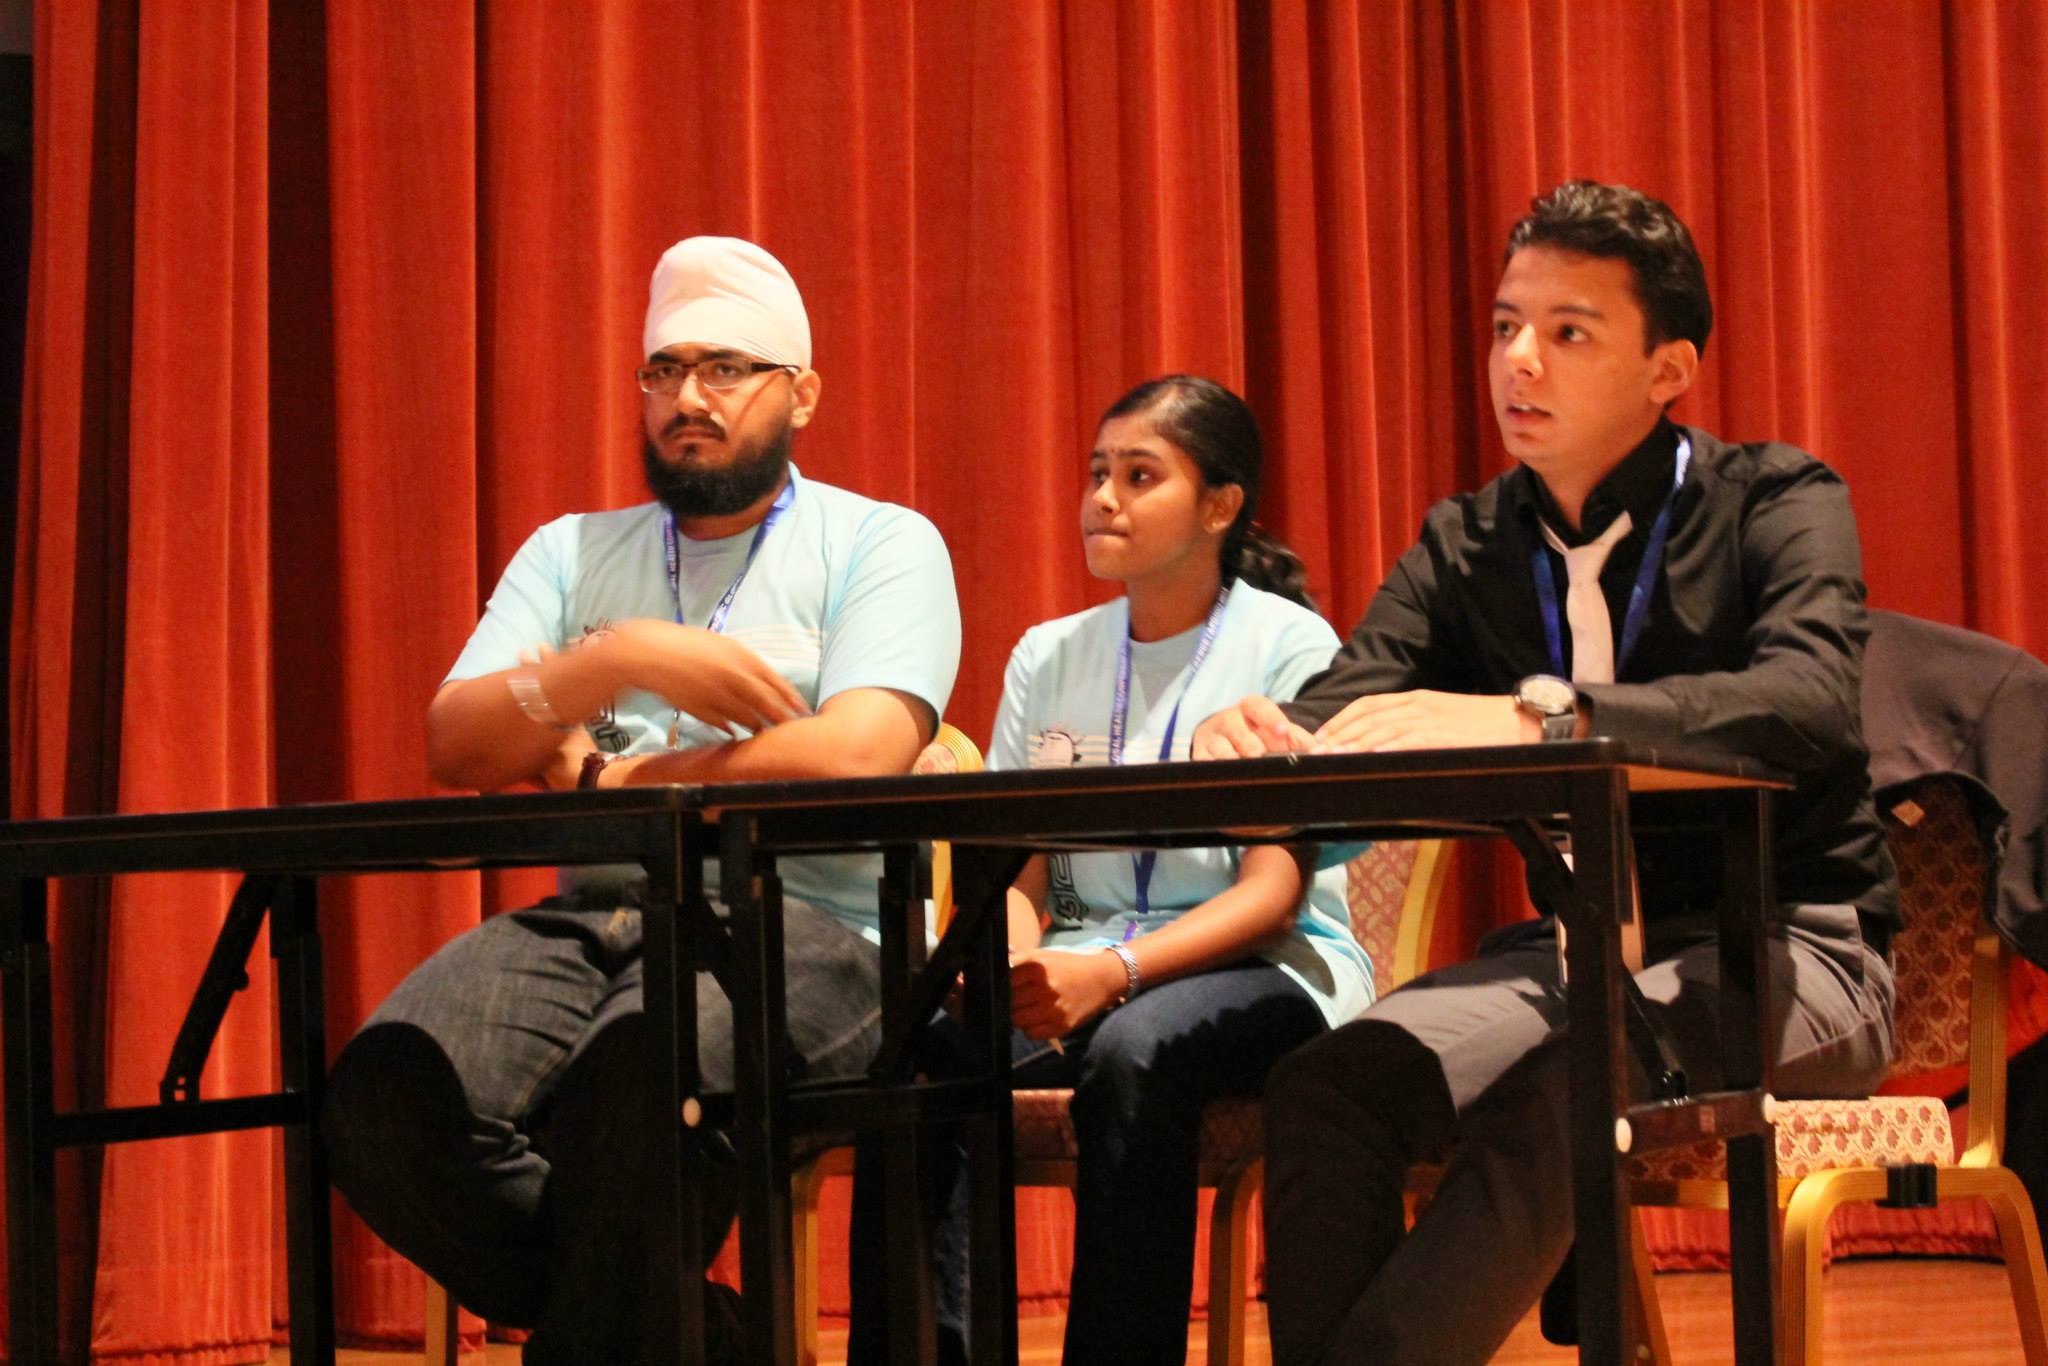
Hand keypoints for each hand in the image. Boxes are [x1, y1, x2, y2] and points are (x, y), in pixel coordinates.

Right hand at [600, 619, 809, 735]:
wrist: (649, 653)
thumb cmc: (688, 646)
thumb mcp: (721, 646)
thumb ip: (744, 663)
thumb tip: (766, 680)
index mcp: (741, 656)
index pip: (776, 681)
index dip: (792, 698)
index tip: (804, 710)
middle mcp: (733, 676)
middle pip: (767, 704)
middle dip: (782, 718)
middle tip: (793, 728)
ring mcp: (718, 695)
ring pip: (748, 718)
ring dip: (759, 727)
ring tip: (767, 733)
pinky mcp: (702, 710)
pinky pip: (725, 725)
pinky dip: (734, 730)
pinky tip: (738, 734)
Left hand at [1009, 949, 1126, 1039]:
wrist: (1102, 979)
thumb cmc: (1069, 965)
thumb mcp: (1043, 955)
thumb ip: (1018, 962)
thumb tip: (996, 971)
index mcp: (1038, 968)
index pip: (1004, 982)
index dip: (1003, 986)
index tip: (1006, 987)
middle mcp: (1045, 989)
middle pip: (1010, 1003)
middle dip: (1011, 1002)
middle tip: (1018, 1000)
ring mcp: (1053, 1009)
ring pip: (1018, 1021)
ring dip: (1020, 1016)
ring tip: (1028, 1010)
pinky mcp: (1061, 1026)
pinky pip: (1032, 1034)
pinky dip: (1031, 1029)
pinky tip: (1038, 1019)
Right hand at [1191, 695, 1316, 759]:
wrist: (1225, 741)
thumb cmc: (1259, 736)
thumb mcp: (1279, 733)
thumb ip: (1300, 739)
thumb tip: (1321, 751)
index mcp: (1250, 708)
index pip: (1259, 706)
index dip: (1271, 717)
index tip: (1283, 731)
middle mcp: (1228, 719)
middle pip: (1236, 728)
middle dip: (1251, 745)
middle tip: (1261, 756)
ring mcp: (1211, 737)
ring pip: (1220, 747)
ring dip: (1233, 760)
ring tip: (1245, 770)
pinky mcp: (1199, 754)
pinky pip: (1205, 763)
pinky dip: (1217, 771)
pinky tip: (1228, 778)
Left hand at [1311, 690, 1536, 752]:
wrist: (1524, 722)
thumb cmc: (1485, 726)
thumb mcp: (1444, 719)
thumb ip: (1415, 728)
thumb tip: (1387, 747)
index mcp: (1417, 698)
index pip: (1368, 704)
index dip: (1340, 720)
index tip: (1321, 736)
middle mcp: (1419, 704)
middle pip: (1368, 716)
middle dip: (1338, 734)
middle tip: (1315, 751)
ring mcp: (1432, 718)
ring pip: (1383, 729)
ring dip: (1354, 744)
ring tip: (1331, 758)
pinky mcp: (1446, 735)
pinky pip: (1409, 741)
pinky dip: (1386, 749)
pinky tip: (1369, 760)